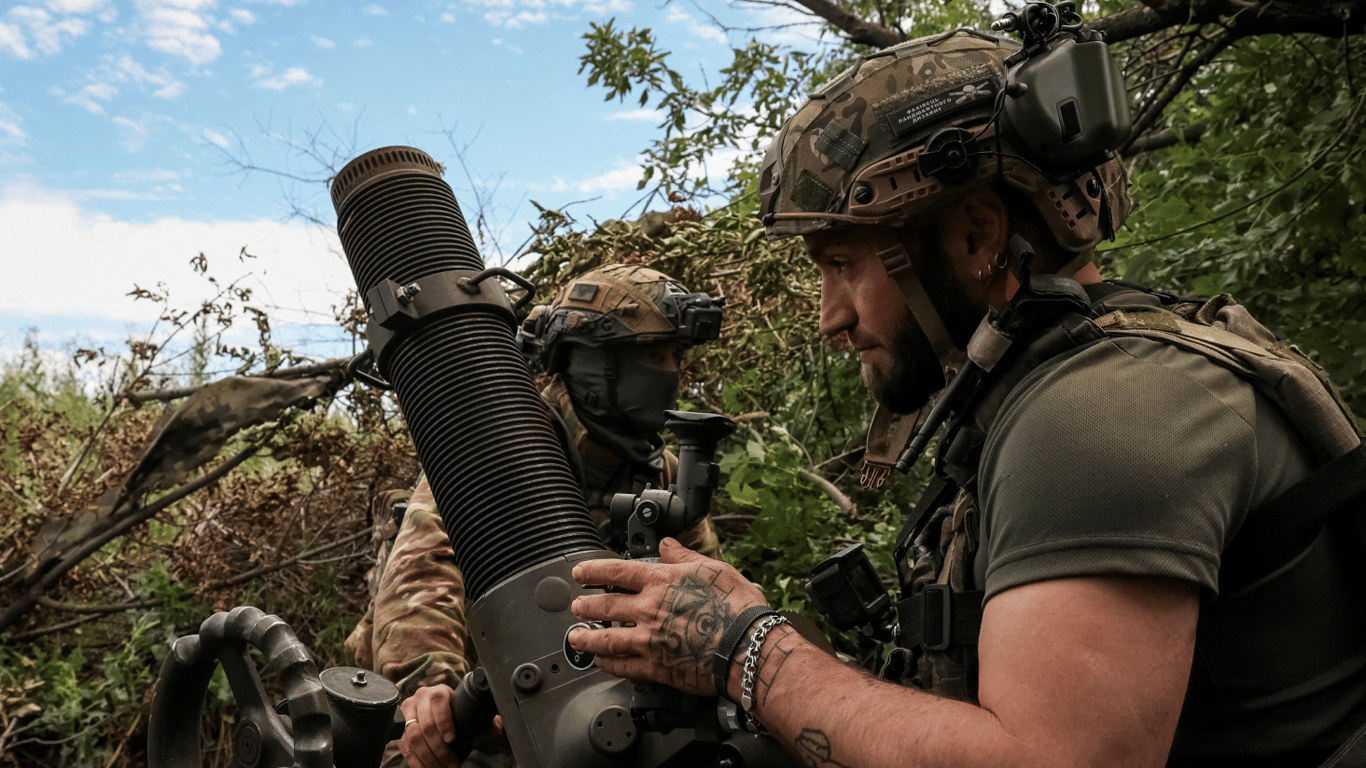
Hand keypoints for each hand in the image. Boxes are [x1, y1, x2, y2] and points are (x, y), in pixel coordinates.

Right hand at [397, 685, 503, 767]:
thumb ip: (484, 717)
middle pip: (426, 726)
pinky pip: (404, 747)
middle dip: (440, 749)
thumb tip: (497, 730)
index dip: (445, 722)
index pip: (439, 703)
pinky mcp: (399, 729)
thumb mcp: (466, 709)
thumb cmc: (453, 709)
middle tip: (452, 764)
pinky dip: (416, 761)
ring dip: (428, 758)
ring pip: (414, 738)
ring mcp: (407, 713)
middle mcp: (419, 699)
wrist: (431, 706)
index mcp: (437, 692)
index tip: (452, 740)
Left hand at [567, 537, 767, 696]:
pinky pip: (622, 666)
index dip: (593, 571)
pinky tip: (601, 664)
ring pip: (605, 639)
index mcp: (660, 582)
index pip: (615, 571)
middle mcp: (648, 609)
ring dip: (586, 638)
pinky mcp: (654, 667)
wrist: (746, 646)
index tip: (580, 572)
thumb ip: (684, 557)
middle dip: (585, 606)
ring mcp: (648, 640)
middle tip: (576, 606)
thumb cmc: (737, 607)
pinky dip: (607, 665)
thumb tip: (667, 544)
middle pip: (604, 605)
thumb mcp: (713, 569)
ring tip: (575, 638)